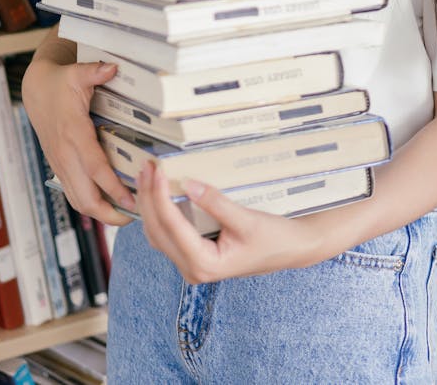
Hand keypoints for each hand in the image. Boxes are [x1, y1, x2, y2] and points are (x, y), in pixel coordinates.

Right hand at [21, 56, 134, 225]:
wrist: (35, 90)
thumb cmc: (59, 82)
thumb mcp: (76, 72)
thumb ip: (94, 72)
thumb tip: (112, 67)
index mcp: (73, 133)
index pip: (95, 168)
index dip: (114, 187)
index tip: (133, 200)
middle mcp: (65, 154)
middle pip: (85, 196)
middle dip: (109, 213)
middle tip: (136, 215)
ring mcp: (60, 163)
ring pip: (77, 200)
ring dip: (100, 213)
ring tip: (126, 215)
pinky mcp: (59, 166)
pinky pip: (73, 193)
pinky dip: (90, 203)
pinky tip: (108, 204)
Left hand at [136, 162, 319, 282]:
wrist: (290, 251)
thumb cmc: (272, 238)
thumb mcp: (246, 219)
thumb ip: (215, 203)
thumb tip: (187, 183)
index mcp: (204, 264)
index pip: (172, 225)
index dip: (160, 196)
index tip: (157, 170)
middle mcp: (192, 270)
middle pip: (157, 230)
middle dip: (148, 197)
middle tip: (146, 167)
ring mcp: (190, 266)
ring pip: (157, 234)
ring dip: (150, 205)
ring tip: (146, 175)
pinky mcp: (193, 257)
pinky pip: (166, 235)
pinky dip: (158, 213)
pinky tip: (157, 194)